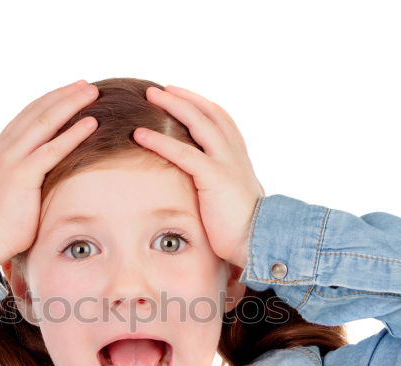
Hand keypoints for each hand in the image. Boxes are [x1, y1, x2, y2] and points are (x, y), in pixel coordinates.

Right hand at [0, 79, 99, 272]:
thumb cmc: (0, 221)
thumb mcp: (11, 188)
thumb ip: (25, 172)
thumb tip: (47, 170)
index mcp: (1, 149)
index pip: (28, 115)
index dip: (51, 100)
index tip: (71, 91)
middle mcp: (5, 148)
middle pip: (38, 111)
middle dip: (64, 95)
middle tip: (87, 85)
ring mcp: (11, 159)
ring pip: (46, 122)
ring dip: (71, 105)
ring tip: (93, 93)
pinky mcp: (22, 175)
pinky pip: (52, 149)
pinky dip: (73, 134)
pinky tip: (91, 123)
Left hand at [132, 85, 263, 268]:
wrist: (259, 241)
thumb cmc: (244, 228)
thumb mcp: (233, 198)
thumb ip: (221, 185)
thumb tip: (209, 188)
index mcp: (238, 156)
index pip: (219, 118)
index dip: (199, 103)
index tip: (178, 94)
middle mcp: (234, 153)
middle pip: (207, 112)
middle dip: (182, 98)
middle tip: (157, 90)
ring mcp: (225, 162)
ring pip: (198, 122)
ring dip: (172, 106)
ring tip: (149, 96)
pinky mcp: (214, 177)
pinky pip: (183, 153)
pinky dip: (160, 140)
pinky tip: (140, 134)